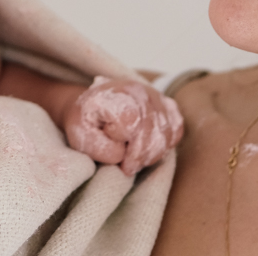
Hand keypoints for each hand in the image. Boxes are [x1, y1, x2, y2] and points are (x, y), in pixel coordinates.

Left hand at [63, 76, 183, 175]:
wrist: (92, 108)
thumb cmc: (85, 124)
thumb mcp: (80, 136)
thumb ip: (99, 146)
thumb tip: (123, 152)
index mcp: (112, 94)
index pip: (133, 122)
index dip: (131, 149)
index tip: (122, 162)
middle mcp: (136, 89)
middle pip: (152, 129)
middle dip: (142, 156)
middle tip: (129, 168)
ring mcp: (154, 94)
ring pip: (166, 131)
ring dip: (153, 153)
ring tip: (136, 161)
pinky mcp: (166, 102)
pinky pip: (176, 129)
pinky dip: (166, 145)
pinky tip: (149, 151)